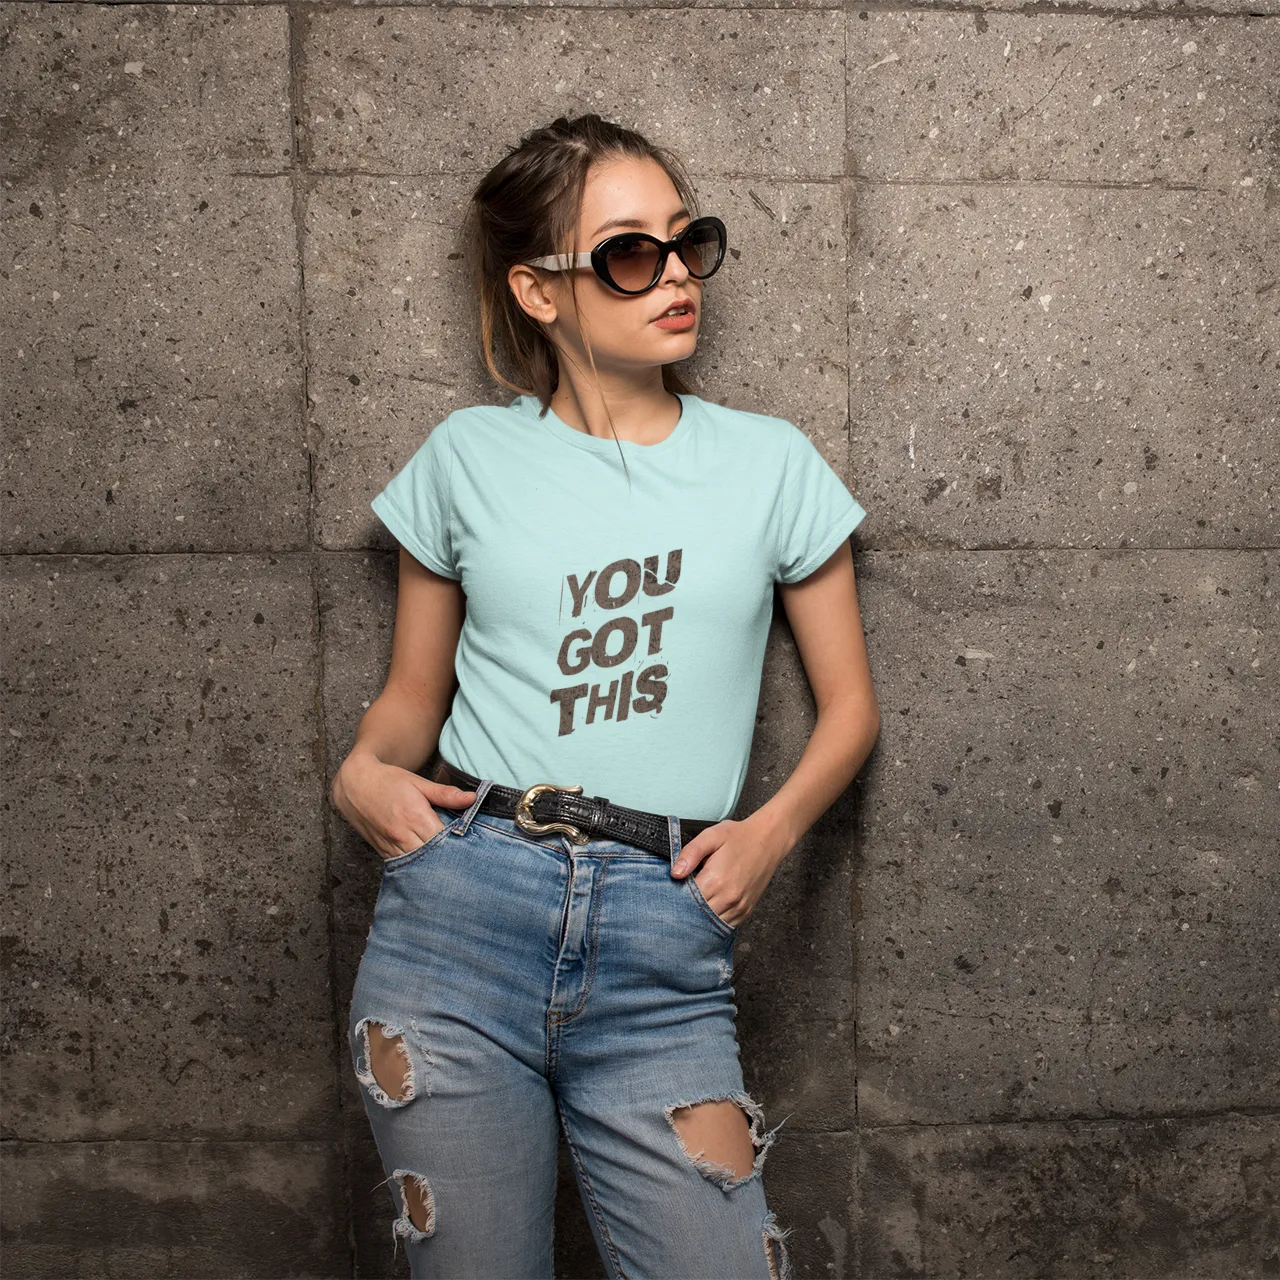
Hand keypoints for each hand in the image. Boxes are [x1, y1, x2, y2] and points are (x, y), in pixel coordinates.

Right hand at [330, 749, 476, 861]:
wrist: (354, 784)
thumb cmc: (389, 781)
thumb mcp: (418, 782)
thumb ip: (446, 794)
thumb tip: (473, 798)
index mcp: (415, 816)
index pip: (445, 840)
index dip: (460, 843)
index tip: (471, 844)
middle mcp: (402, 835)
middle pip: (433, 856)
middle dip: (448, 857)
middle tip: (463, 856)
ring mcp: (391, 846)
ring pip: (418, 865)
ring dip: (432, 864)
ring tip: (447, 862)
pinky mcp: (382, 852)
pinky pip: (403, 864)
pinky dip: (416, 865)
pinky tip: (427, 862)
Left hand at [668, 813, 791, 928]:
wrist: (768, 840)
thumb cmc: (738, 836)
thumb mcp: (711, 836)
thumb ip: (690, 853)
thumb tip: (675, 874)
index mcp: (716, 880)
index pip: (686, 900)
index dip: (675, 897)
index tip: (670, 893)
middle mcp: (729, 897)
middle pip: (698, 915)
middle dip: (686, 910)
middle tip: (677, 901)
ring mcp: (739, 906)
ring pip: (712, 924)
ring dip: (700, 918)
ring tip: (693, 905)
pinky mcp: (747, 910)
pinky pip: (726, 924)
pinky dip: (715, 920)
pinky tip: (708, 910)